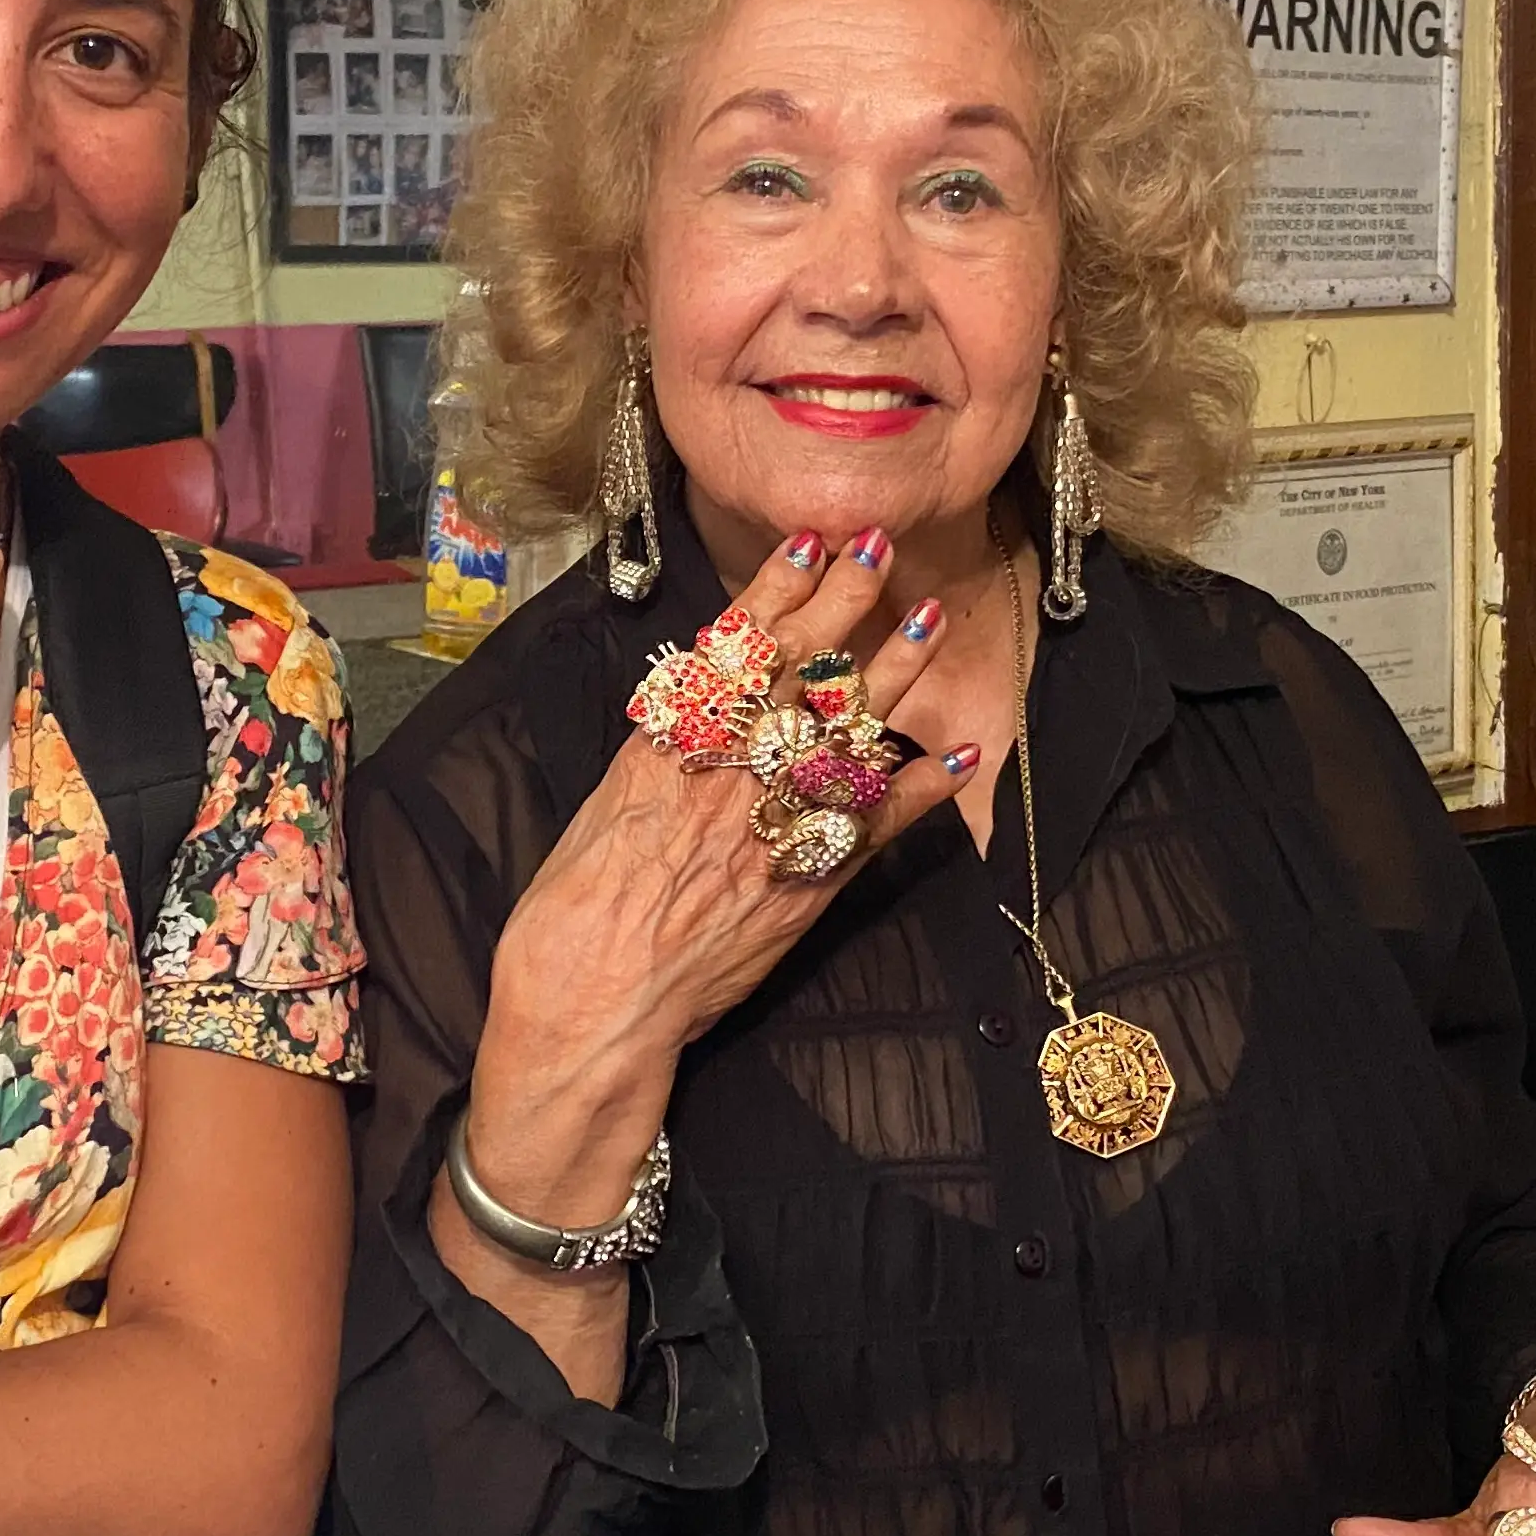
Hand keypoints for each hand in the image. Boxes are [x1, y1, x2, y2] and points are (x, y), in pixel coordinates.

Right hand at [484, 527, 979, 1099]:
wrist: (595, 992)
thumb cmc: (576, 905)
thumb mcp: (608, 799)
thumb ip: (663, 751)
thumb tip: (698, 712)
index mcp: (677, 741)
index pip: (741, 645)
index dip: (781, 588)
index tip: (809, 543)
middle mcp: (735, 766)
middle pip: (804, 668)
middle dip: (846, 601)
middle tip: (880, 546)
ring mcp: (779, 819)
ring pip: (851, 727)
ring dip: (896, 669)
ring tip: (928, 616)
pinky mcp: (811, 879)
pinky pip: (880, 824)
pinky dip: (924, 790)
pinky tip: (958, 757)